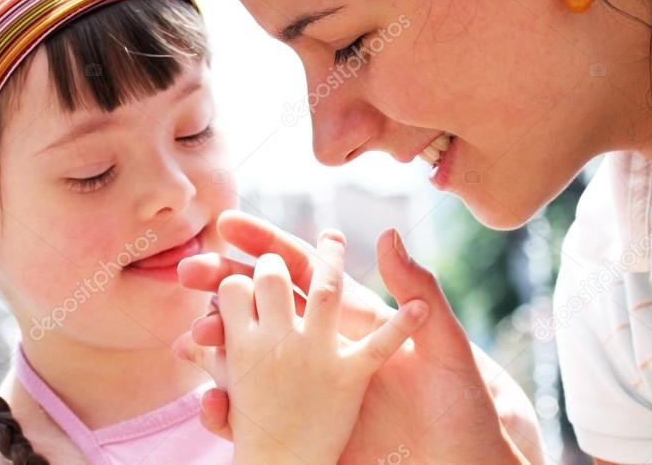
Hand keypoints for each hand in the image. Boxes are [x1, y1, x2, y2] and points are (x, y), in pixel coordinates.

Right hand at [174, 210, 541, 464]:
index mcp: (355, 318)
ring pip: (254, 354)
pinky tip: (207, 402)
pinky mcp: (318, 425)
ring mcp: (316, 383)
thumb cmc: (463, 404)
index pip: (301, 268)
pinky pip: (265, 414)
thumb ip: (418, 289)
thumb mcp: (445, 344)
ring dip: (217, 343)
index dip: (263, 244)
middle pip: (265, 302)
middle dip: (225, 281)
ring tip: (189, 340)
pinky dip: (231, 409)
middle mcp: (328, 343)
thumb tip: (388, 234)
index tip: (225, 225)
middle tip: (188, 272)